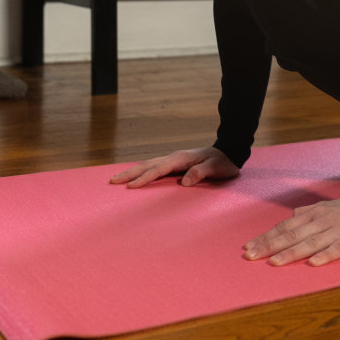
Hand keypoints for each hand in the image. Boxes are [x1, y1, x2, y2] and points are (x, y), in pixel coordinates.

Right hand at [109, 146, 240, 187]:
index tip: (130, 187)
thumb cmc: (222, 163)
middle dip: (129, 173)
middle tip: (112, 181)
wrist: (228, 153)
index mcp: (180, 159)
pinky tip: (134, 178)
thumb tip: (184, 182)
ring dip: (132, 172)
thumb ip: (201, 173)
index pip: (158, 169)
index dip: (144, 178)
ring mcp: (172, 160)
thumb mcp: (216, 168)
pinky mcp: (173, 165)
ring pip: (147, 165)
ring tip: (116, 179)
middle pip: (147, 165)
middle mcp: (173, 158)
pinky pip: (153, 168)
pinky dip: (141, 172)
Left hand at [242, 198, 339, 266]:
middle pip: (292, 235)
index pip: (285, 227)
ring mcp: (337, 230)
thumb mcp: (325, 208)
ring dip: (292, 253)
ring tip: (275, 262)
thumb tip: (290, 217)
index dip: (266, 238)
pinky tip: (314, 263)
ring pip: (311, 242)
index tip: (248, 248)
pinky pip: (338, 248)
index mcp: (313, 214)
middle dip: (270, 246)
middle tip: (251, 256)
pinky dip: (326, 255)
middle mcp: (322, 221)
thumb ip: (306, 212)